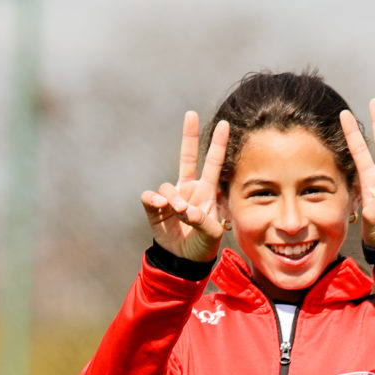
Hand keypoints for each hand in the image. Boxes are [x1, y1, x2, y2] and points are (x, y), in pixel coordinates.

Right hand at [140, 112, 230, 261]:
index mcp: (206, 191)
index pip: (213, 163)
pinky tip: (160, 205)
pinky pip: (150, 197)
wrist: (184, 260)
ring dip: (173, 197)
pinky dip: (153, 199)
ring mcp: (171, 198)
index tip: (224, 123)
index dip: (218, 144)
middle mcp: (188, 189)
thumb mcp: (212, 235)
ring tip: (181, 211)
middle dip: (189, 135)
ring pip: (167, 186)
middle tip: (191, 114)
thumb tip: (186, 209)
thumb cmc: (203, 246)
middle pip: (188, 157)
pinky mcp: (154, 209)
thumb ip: (204, 222)